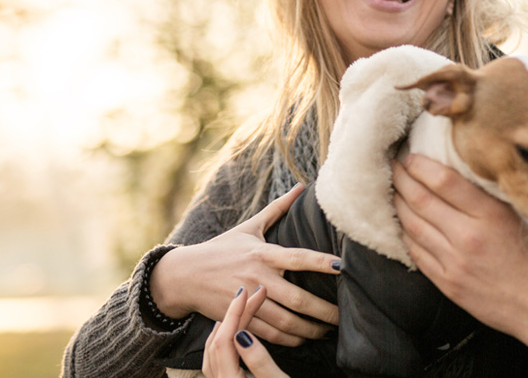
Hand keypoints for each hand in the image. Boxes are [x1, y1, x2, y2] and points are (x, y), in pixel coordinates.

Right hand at [151, 183, 341, 345]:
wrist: (184, 276)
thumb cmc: (221, 249)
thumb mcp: (249, 228)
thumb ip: (278, 209)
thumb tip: (302, 187)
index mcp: (263, 254)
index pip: (298, 258)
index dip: (322, 262)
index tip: (343, 267)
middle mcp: (257, 278)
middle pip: (296, 299)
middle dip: (323, 311)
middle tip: (344, 317)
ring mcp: (247, 300)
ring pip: (285, 322)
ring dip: (309, 330)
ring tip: (327, 331)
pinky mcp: (238, 317)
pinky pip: (269, 335)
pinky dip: (289, 340)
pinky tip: (303, 339)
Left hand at [203, 286, 289, 377]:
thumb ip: (258, 361)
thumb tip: (243, 335)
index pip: (225, 339)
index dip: (235, 314)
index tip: (247, 293)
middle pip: (218, 341)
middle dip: (234, 315)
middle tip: (252, 295)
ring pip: (213, 350)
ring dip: (226, 326)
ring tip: (239, 308)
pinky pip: (216, 358)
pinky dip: (222, 341)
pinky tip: (232, 334)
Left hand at [392, 154, 527, 346]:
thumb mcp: (524, 216)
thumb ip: (493, 196)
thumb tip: (462, 172)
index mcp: (490, 215)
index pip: (443, 181)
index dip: (420, 165)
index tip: (410, 156)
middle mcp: (468, 236)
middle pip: (421, 201)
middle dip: (402, 180)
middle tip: (393, 166)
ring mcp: (454, 262)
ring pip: (413, 226)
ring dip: (398, 205)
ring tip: (394, 190)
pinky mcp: (448, 283)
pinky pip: (417, 254)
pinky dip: (406, 235)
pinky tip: (403, 224)